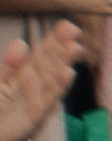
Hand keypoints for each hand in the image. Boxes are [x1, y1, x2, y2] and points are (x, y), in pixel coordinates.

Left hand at [0, 21, 79, 140]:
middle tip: (73, 31)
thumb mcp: (2, 82)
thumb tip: (21, 42)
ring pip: (54, 78)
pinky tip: (68, 73)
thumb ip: (10, 63)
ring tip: (74, 48)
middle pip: (52, 62)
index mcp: (29, 72)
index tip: (67, 26)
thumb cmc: (2, 109)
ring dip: (64, 63)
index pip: (44, 52)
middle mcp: (39, 84)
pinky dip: (58, 86)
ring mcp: (41, 99)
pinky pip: (48, 99)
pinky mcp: (38, 114)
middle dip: (62, 47)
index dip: (55, 39)